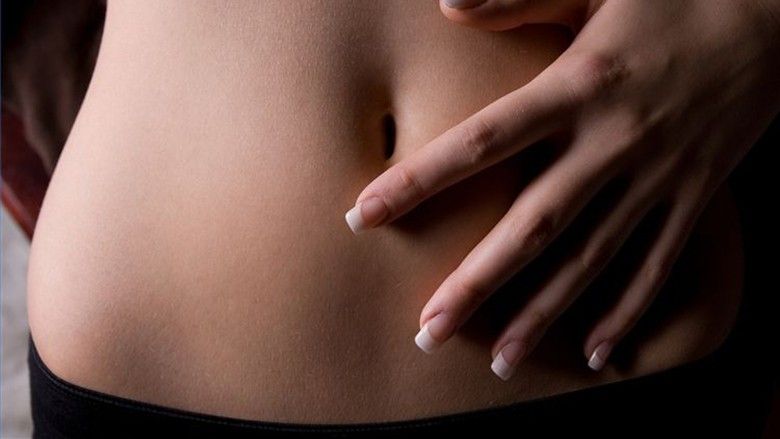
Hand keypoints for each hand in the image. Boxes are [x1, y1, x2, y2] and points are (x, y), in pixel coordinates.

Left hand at [343, 0, 779, 378]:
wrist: (778, 14)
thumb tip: (446, 6)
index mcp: (577, 86)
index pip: (481, 142)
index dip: (420, 181)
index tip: (364, 217)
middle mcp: (611, 143)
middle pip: (532, 225)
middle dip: (477, 283)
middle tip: (427, 332)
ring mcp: (657, 177)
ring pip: (590, 260)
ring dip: (543, 315)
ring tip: (498, 364)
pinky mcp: (695, 196)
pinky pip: (659, 264)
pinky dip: (629, 312)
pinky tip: (597, 356)